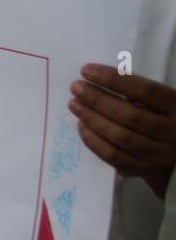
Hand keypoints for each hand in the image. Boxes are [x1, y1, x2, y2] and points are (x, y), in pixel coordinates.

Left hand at [69, 63, 175, 198]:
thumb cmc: (166, 117)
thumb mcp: (163, 102)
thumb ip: (141, 93)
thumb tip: (101, 80)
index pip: (146, 91)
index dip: (114, 80)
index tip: (87, 70)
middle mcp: (171, 132)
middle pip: (130, 115)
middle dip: (98, 100)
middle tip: (76, 88)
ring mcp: (158, 154)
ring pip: (120, 137)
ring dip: (92, 119)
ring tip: (74, 104)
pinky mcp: (143, 169)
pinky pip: (114, 156)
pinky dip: (94, 141)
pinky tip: (81, 126)